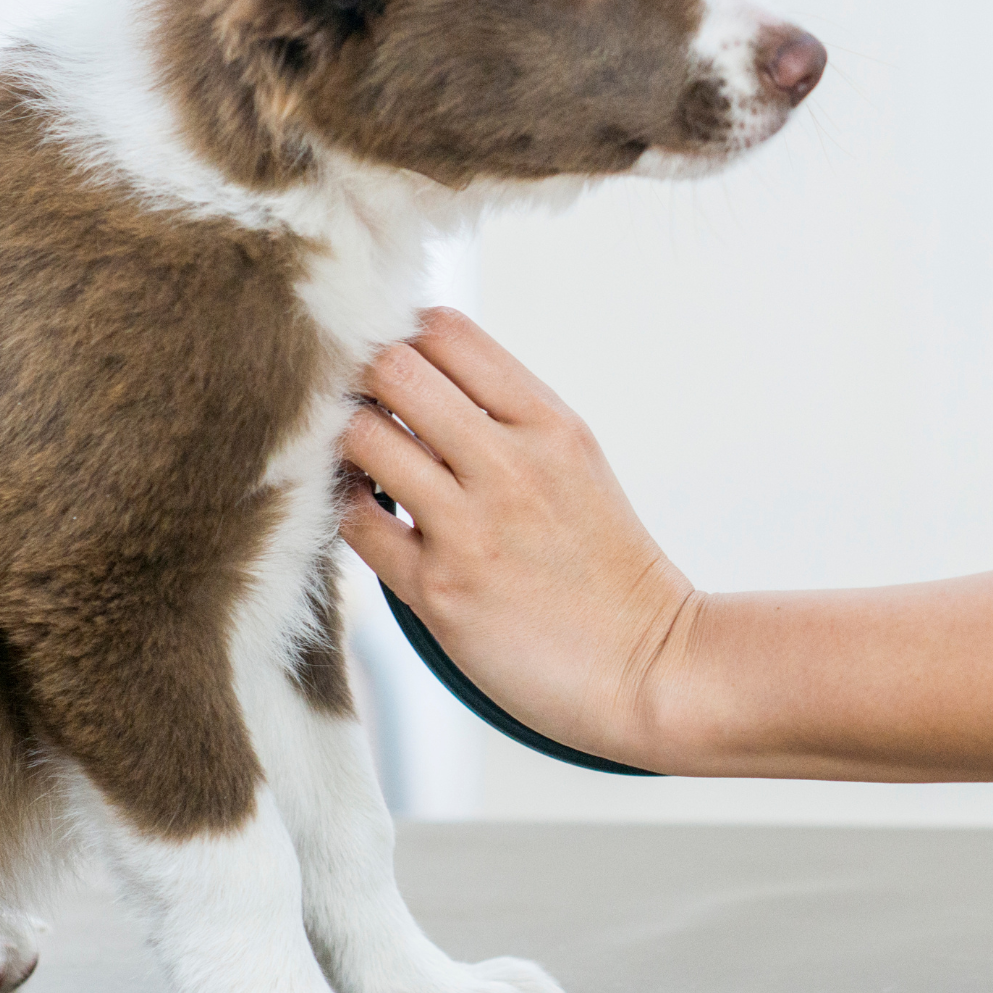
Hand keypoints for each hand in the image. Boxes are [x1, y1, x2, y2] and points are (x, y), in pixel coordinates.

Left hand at [337, 308, 696, 770]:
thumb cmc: (605, 562)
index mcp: (550, 422)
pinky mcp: (438, 590)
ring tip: (362, 463)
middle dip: (364, 380)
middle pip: (393, 369)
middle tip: (363, 407)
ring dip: (347, 443)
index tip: (398, 364)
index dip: (404, 336)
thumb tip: (417, 376)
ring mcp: (471, 526)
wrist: (646, 661)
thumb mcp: (575, 461)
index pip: (447, 331)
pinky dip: (346, 509)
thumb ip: (506, 416)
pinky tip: (367, 513)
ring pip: (361, 437)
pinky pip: (353, 523)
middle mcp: (510, 463)